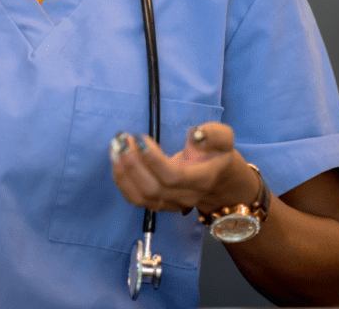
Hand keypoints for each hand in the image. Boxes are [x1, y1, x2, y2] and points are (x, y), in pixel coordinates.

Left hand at [109, 122, 259, 216]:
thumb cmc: (217, 153)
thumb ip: (213, 135)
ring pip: (141, 197)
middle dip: (133, 164)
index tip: (140, 138)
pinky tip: (116, 160)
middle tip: (122, 139)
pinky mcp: (158, 204)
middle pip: (153, 189)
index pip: (173, 176)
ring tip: (115, 147)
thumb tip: (196, 134)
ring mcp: (170, 204)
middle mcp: (185, 196)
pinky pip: (136, 199)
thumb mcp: (224, 138)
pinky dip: (122, 181)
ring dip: (123, 172)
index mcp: (201, 179)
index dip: (153, 160)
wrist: (218, 178)